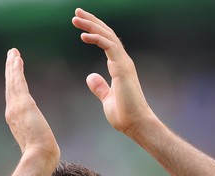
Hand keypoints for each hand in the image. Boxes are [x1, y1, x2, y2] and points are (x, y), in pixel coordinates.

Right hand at [4, 48, 59, 160]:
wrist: (38, 157)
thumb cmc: (42, 154)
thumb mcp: (38, 143)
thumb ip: (37, 137)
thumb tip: (44, 142)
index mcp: (15, 120)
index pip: (13, 97)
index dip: (12, 84)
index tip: (13, 73)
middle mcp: (11, 112)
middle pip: (10, 86)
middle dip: (9, 70)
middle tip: (10, 55)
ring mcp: (15, 107)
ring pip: (12, 82)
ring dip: (12, 66)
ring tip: (13, 52)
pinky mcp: (23, 104)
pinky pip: (18, 82)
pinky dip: (16, 70)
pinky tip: (17, 59)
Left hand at [72, 8, 156, 136]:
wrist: (137, 124)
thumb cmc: (125, 115)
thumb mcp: (107, 99)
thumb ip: (100, 87)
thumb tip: (90, 77)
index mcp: (119, 66)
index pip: (106, 42)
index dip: (94, 30)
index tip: (80, 23)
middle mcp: (123, 61)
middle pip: (107, 34)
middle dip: (92, 21)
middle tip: (77, 12)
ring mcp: (124, 64)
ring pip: (108, 36)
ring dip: (92, 25)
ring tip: (76, 18)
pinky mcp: (122, 68)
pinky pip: (109, 47)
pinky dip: (97, 38)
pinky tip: (84, 35)